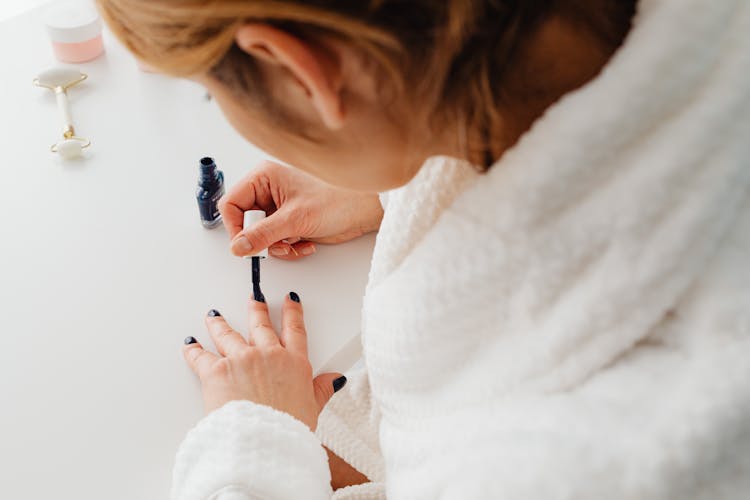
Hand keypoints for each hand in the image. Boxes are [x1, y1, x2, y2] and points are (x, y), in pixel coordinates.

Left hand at [182, 294, 345, 428]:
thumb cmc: (286, 429)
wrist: (261, 441)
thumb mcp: (312, 409)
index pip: (295, 330)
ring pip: (228, 334)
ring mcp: (241, 360)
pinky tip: (190, 344)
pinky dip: (193, 350)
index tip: (290, 301)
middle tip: (254, 298)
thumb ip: (321, 390)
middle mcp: (268, 356)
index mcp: (294, 364)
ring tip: (215, 316)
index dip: (292, 313)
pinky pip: (200, 356)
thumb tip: (335, 380)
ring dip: (220, 324)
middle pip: (261, 325)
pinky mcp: (216, 371)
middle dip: (257, 309)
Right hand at [219, 161, 382, 258]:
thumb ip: (262, 234)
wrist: (367, 209)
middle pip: (245, 223)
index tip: (246, 245)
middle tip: (277, 245)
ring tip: (295, 244)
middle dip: (262, 240)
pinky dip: (289, 248)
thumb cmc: (339, 199)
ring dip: (277, 247)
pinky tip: (306, 243)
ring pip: (261, 236)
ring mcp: (280, 207)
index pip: (230, 204)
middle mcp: (269, 190)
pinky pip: (277, 241)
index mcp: (264, 177)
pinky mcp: (292, 221)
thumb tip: (237, 247)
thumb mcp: (295, 219)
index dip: (235, 227)